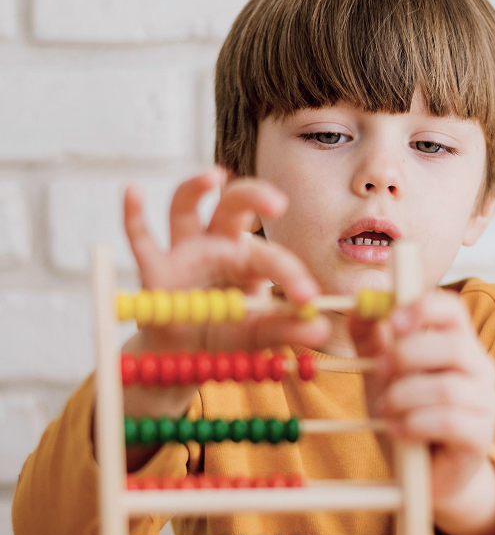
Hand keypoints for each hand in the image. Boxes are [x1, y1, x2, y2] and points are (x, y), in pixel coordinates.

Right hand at [109, 168, 331, 470]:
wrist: (184, 359)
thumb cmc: (226, 336)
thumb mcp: (259, 336)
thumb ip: (287, 329)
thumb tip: (322, 328)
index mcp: (249, 260)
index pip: (272, 256)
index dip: (291, 274)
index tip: (309, 298)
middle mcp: (217, 246)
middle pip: (233, 207)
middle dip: (253, 196)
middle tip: (276, 204)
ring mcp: (182, 254)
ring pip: (184, 210)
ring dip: (194, 189)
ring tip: (213, 176)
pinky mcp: (154, 271)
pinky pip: (140, 240)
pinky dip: (133, 217)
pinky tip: (132, 191)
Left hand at [349, 289, 494, 534]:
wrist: (423, 474)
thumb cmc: (406, 415)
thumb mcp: (381, 373)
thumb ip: (370, 338)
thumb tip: (357, 304)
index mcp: (459, 344)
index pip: (453, 310)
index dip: (423, 308)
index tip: (392, 321)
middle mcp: (481, 369)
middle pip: (453, 345)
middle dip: (406, 356)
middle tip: (379, 371)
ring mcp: (486, 403)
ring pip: (447, 388)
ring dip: (405, 397)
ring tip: (387, 410)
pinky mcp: (482, 437)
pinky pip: (449, 422)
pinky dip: (415, 424)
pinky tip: (398, 430)